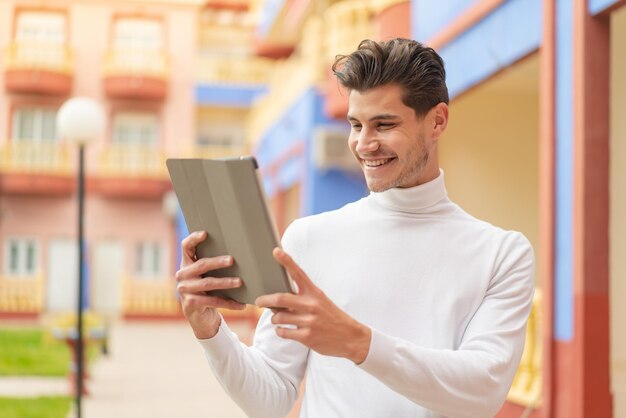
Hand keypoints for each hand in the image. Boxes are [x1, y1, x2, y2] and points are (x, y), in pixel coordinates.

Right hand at [176, 231, 245, 338]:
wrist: (200, 315)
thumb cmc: (208, 289)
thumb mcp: (208, 274)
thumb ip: (214, 263)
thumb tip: (239, 250)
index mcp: (186, 263)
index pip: (186, 246)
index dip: (194, 239)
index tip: (206, 233)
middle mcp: (182, 275)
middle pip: (201, 265)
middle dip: (217, 262)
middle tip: (232, 260)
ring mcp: (185, 290)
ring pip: (207, 284)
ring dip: (225, 283)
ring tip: (240, 282)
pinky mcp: (192, 304)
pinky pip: (213, 302)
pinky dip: (229, 303)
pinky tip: (242, 304)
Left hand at [255, 248, 371, 363]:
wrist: (351, 337)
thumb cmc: (333, 317)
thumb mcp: (322, 301)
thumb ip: (304, 297)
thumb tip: (280, 298)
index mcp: (315, 293)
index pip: (298, 273)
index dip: (286, 261)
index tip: (276, 251)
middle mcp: (311, 305)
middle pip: (280, 298)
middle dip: (265, 299)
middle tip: (259, 300)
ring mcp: (309, 321)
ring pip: (279, 317)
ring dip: (274, 318)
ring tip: (277, 318)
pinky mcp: (307, 336)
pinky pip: (283, 332)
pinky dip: (280, 330)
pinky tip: (283, 329)